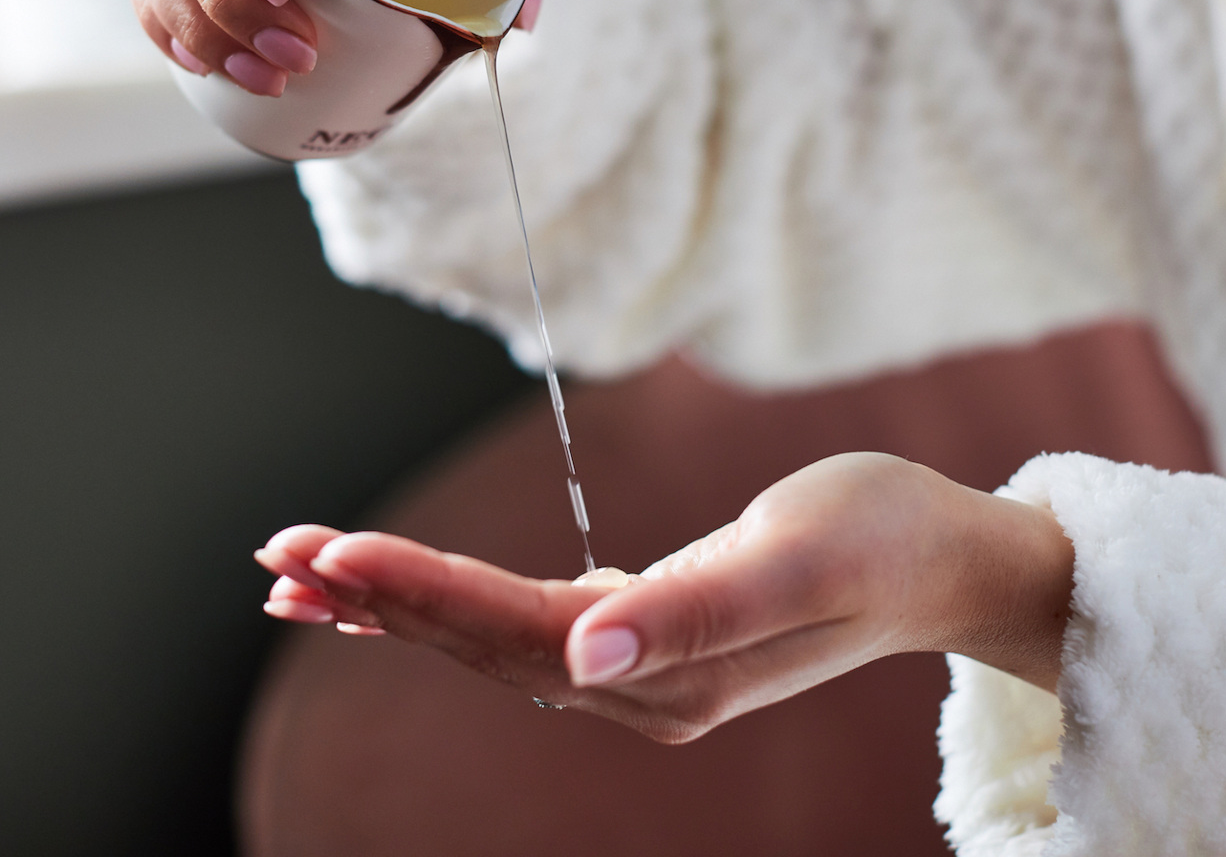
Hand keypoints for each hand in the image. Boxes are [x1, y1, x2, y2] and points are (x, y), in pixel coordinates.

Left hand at [253, 453, 1073, 742]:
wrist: (948, 561)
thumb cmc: (884, 538)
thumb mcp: (803, 556)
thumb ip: (698, 607)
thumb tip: (589, 650)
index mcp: (671, 672)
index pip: (517, 633)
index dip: (420, 596)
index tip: (331, 555)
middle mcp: (642, 687)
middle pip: (484, 646)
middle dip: (378, 602)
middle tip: (277, 558)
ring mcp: (643, 672)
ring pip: (492, 644)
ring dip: (397, 610)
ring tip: (302, 580)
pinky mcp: (647, 639)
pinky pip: (525, 628)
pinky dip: (451, 609)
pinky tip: (401, 598)